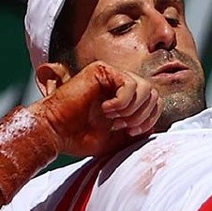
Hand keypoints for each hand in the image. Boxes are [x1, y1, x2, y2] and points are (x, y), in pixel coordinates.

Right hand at [38, 61, 161, 155]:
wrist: (55, 133)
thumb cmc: (81, 137)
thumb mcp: (117, 139)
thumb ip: (137, 131)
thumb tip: (155, 127)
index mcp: (125, 98)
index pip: (155, 102)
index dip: (149, 119)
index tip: (131, 132)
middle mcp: (119, 84)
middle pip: (153, 93)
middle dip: (142, 115)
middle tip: (121, 126)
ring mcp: (111, 75)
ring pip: (145, 87)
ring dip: (132, 109)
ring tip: (113, 119)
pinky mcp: (102, 70)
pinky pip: (129, 84)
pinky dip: (122, 102)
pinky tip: (106, 110)